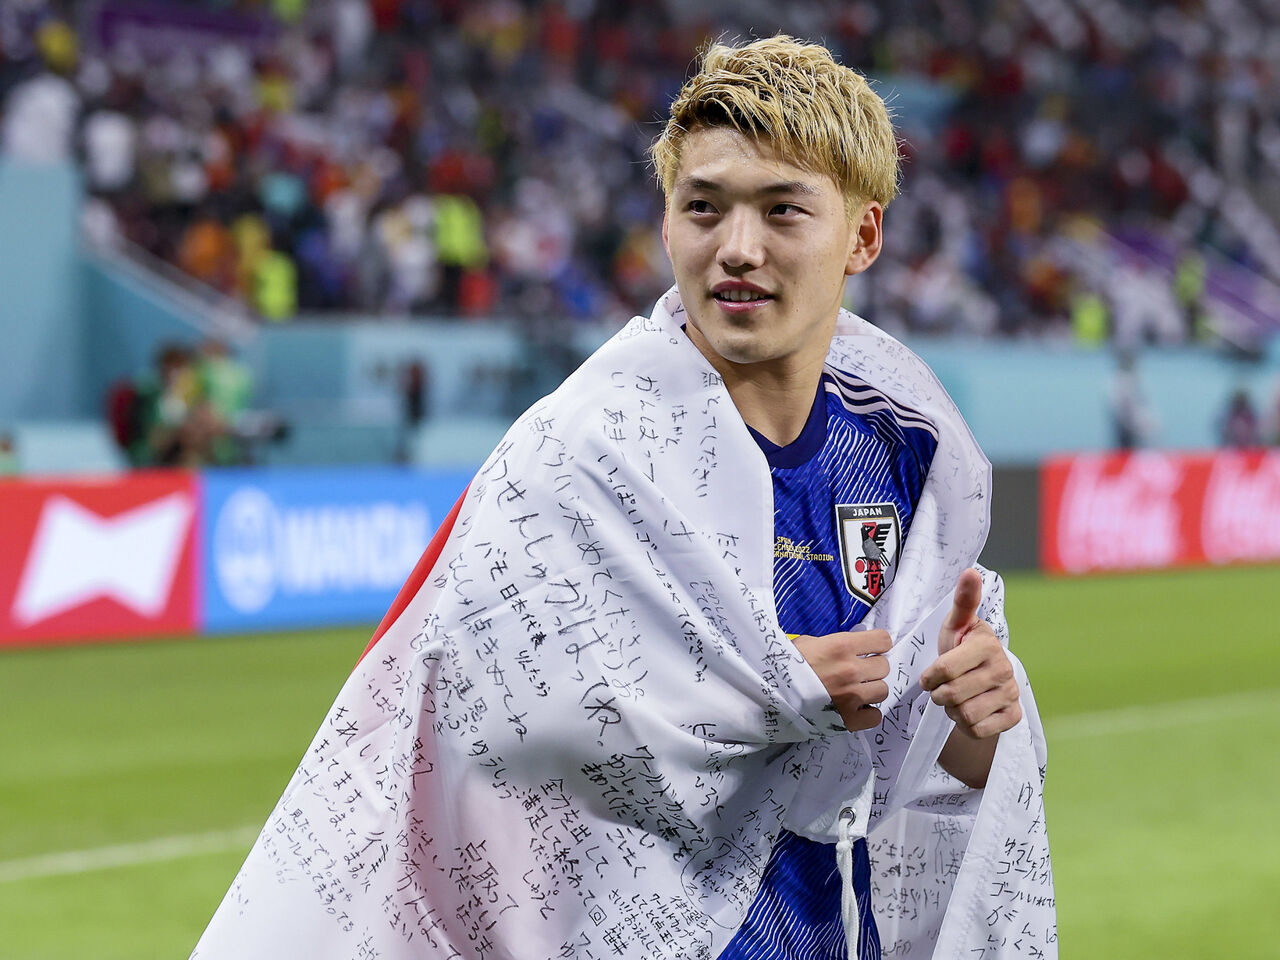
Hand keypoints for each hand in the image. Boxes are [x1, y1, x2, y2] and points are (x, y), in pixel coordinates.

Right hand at [792, 629, 890, 730]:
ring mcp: (852, 696)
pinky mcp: (850, 720)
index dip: (877, 645)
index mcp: (841, 646)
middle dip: (872, 668)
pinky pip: (875, 716)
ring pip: (883, 690)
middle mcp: (851, 670)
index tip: (870, 650)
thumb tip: (850, 646)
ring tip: (855, 692)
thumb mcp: (805, 644)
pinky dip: (867, 714)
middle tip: (857, 672)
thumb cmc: (784, 666)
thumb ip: (832, 644)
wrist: (768, 696)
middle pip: (883, 666)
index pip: (883, 640)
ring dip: (871, 690)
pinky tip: (854, 709)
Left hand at [921, 568, 1020, 739]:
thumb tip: (970, 570)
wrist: (982, 678)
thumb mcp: (957, 624)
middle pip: (952, 695)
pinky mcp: (1013, 717)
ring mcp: (1012, 694)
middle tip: (944, 688)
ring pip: (964, 715)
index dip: (929, 677)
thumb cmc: (962, 647)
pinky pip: (977, 730)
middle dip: (940, 695)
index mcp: (988, 645)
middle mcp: (1005, 670)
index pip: (944, 670)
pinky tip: (970, 710)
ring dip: (952, 710)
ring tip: (957, 697)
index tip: (931, 675)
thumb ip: (963, 600)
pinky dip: (966, 724)